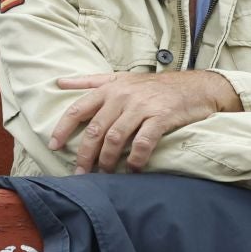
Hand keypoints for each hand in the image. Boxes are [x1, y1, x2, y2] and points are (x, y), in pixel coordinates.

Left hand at [50, 70, 240, 172]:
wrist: (196, 86)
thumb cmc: (154, 85)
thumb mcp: (120, 77)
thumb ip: (90, 81)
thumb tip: (59, 82)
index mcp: (108, 89)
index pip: (77, 109)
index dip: (63, 129)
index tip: (54, 146)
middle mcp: (121, 97)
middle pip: (94, 130)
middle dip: (85, 155)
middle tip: (80, 173)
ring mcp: (141, 107)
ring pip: (115, 138)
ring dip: (107, 160)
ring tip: (104, 174)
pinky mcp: (161, 117)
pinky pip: (142, 142)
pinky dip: (135, 159)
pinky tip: (132, 170)